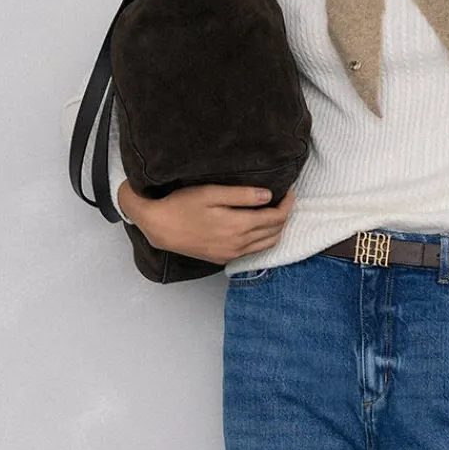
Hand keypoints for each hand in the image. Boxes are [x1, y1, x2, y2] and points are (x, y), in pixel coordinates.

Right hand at [117, 179, 294, 262]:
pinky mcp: (223, 258)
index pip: (276, 217)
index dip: (287, 204)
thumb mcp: (211, 193)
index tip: (288, 190)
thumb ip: (242, 195)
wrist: (159, 227)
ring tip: (274, 212)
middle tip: (284, 199)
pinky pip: (252, 251)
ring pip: (267, 244)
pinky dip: (263, 240)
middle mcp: (238, 244)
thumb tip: (268, 196)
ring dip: (276, 229)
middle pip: (275, 231)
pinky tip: (258, 227)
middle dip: (284, 215)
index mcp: (238, 226)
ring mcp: (231, 254)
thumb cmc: (182, 205)